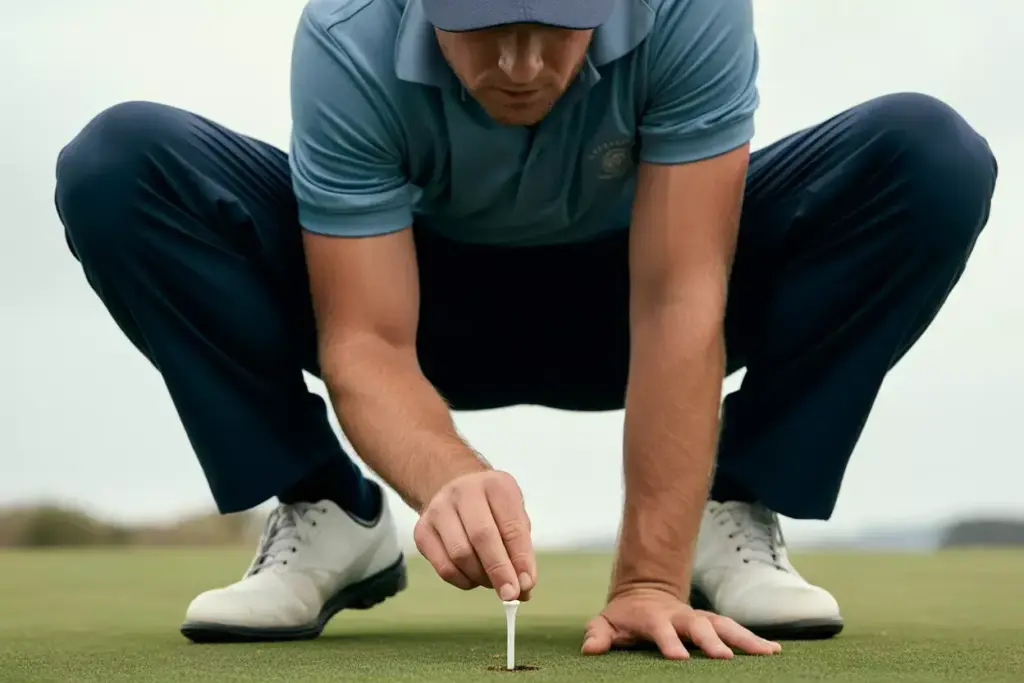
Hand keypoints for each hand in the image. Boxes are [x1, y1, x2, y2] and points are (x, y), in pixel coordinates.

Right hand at [413, 470, 536, 600]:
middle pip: (481, 536)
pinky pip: (444, 567)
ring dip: (480, 577)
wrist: (454, 488)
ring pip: (460, 554)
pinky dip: (463, 581)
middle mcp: (464, 492)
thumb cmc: (493, 509)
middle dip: (498, 571)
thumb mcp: (514, 518)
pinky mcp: (422, 531)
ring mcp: (438, 510)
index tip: (526, 584)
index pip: (511, 525)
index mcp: (496, 485)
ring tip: (492, 581)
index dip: (520, 558)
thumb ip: (521, 551)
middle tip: (510, 594)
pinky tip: (473, 577)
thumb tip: (523, 589)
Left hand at [582, 587, 781, 659]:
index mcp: (654, 619)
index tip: (679, 658)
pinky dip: (754, 640)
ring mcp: (699, 619)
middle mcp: (681, 617)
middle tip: (725, 658)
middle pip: (699, 626)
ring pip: (724, 625)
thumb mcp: (607, 623)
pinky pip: (735, 631)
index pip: (661, 630)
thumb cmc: (624, 616)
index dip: (668, 643)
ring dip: (744, 639)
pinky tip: (774, 652)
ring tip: (768, 653)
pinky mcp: (713, 624)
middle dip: (712, 641)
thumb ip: (599, 635)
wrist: (645, 592)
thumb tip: (590, 649)